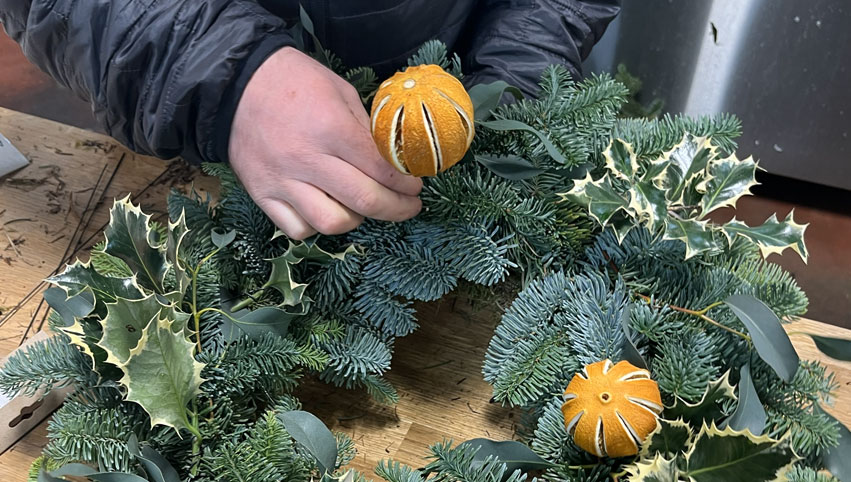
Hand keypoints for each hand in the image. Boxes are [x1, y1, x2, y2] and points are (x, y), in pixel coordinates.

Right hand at [228, 47, 421, 238]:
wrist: (234, 84)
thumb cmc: (293, 82)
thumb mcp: (340, 91)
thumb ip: (366, 128)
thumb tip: (394, 159)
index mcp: (331, 128)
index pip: (381, 169)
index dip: (406, 184)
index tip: (416, 186)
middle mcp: (307, 159)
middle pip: (365, 201)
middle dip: (397, 209)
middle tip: (409, 206)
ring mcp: (282, 181)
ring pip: (332, 223)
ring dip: (357, 220)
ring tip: (363, 207)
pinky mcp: (262, 195)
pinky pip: (297, 229)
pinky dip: (317, 226)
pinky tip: (326, 210)